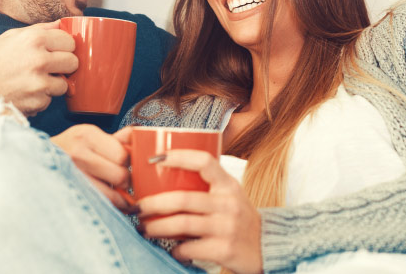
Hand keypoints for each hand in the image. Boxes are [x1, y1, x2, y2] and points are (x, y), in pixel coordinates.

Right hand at [0, 21, 77, 114]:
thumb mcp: (12, 36)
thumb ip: (39, 29)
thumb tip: (62, 24)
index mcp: (34, 39)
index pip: (70, 42)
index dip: (64, 48)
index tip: (57, 52)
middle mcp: (39, 59)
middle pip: (73, 62)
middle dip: (64, 66)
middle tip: (50, 68)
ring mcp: (39, 83)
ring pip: (64, 85)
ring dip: (52, 85)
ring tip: (34, 81)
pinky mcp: (37, 102)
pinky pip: (49, 100)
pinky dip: (40, 99)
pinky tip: (26, 93)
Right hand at [52, 125, 133, 211]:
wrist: (35, 162)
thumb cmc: (67, 150)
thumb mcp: (88, 137)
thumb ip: (116, 139)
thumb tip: (140, 136)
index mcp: (86, 134)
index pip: (124, 155)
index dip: (128, 163)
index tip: (125, 166)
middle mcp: (77, 153)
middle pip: (121, 175)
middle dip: (126, 181)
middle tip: (120, 181)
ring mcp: (72, 175)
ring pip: (113, 195)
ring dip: (119, 197)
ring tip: (116, 194)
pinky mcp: (69, 193)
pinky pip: (101, 206)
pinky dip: (110, 207)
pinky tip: (108, 203)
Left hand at [136, 149, 262, 273]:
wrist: (268, 248)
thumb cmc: (240, 219)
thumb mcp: (230, 195)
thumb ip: (207, 185)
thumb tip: (163, 176)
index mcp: (228, 185)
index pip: (204, 161)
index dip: (178, 156)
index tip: (154, 158)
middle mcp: (229, 203)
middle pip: (182, 199)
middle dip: (152, 204)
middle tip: (136, 208)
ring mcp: (227, 227)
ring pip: (181, 224)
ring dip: (156, 227)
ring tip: (143, 228)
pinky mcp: (224, 250)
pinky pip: (189, 248)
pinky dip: (175, 249)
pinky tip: (170, 248)